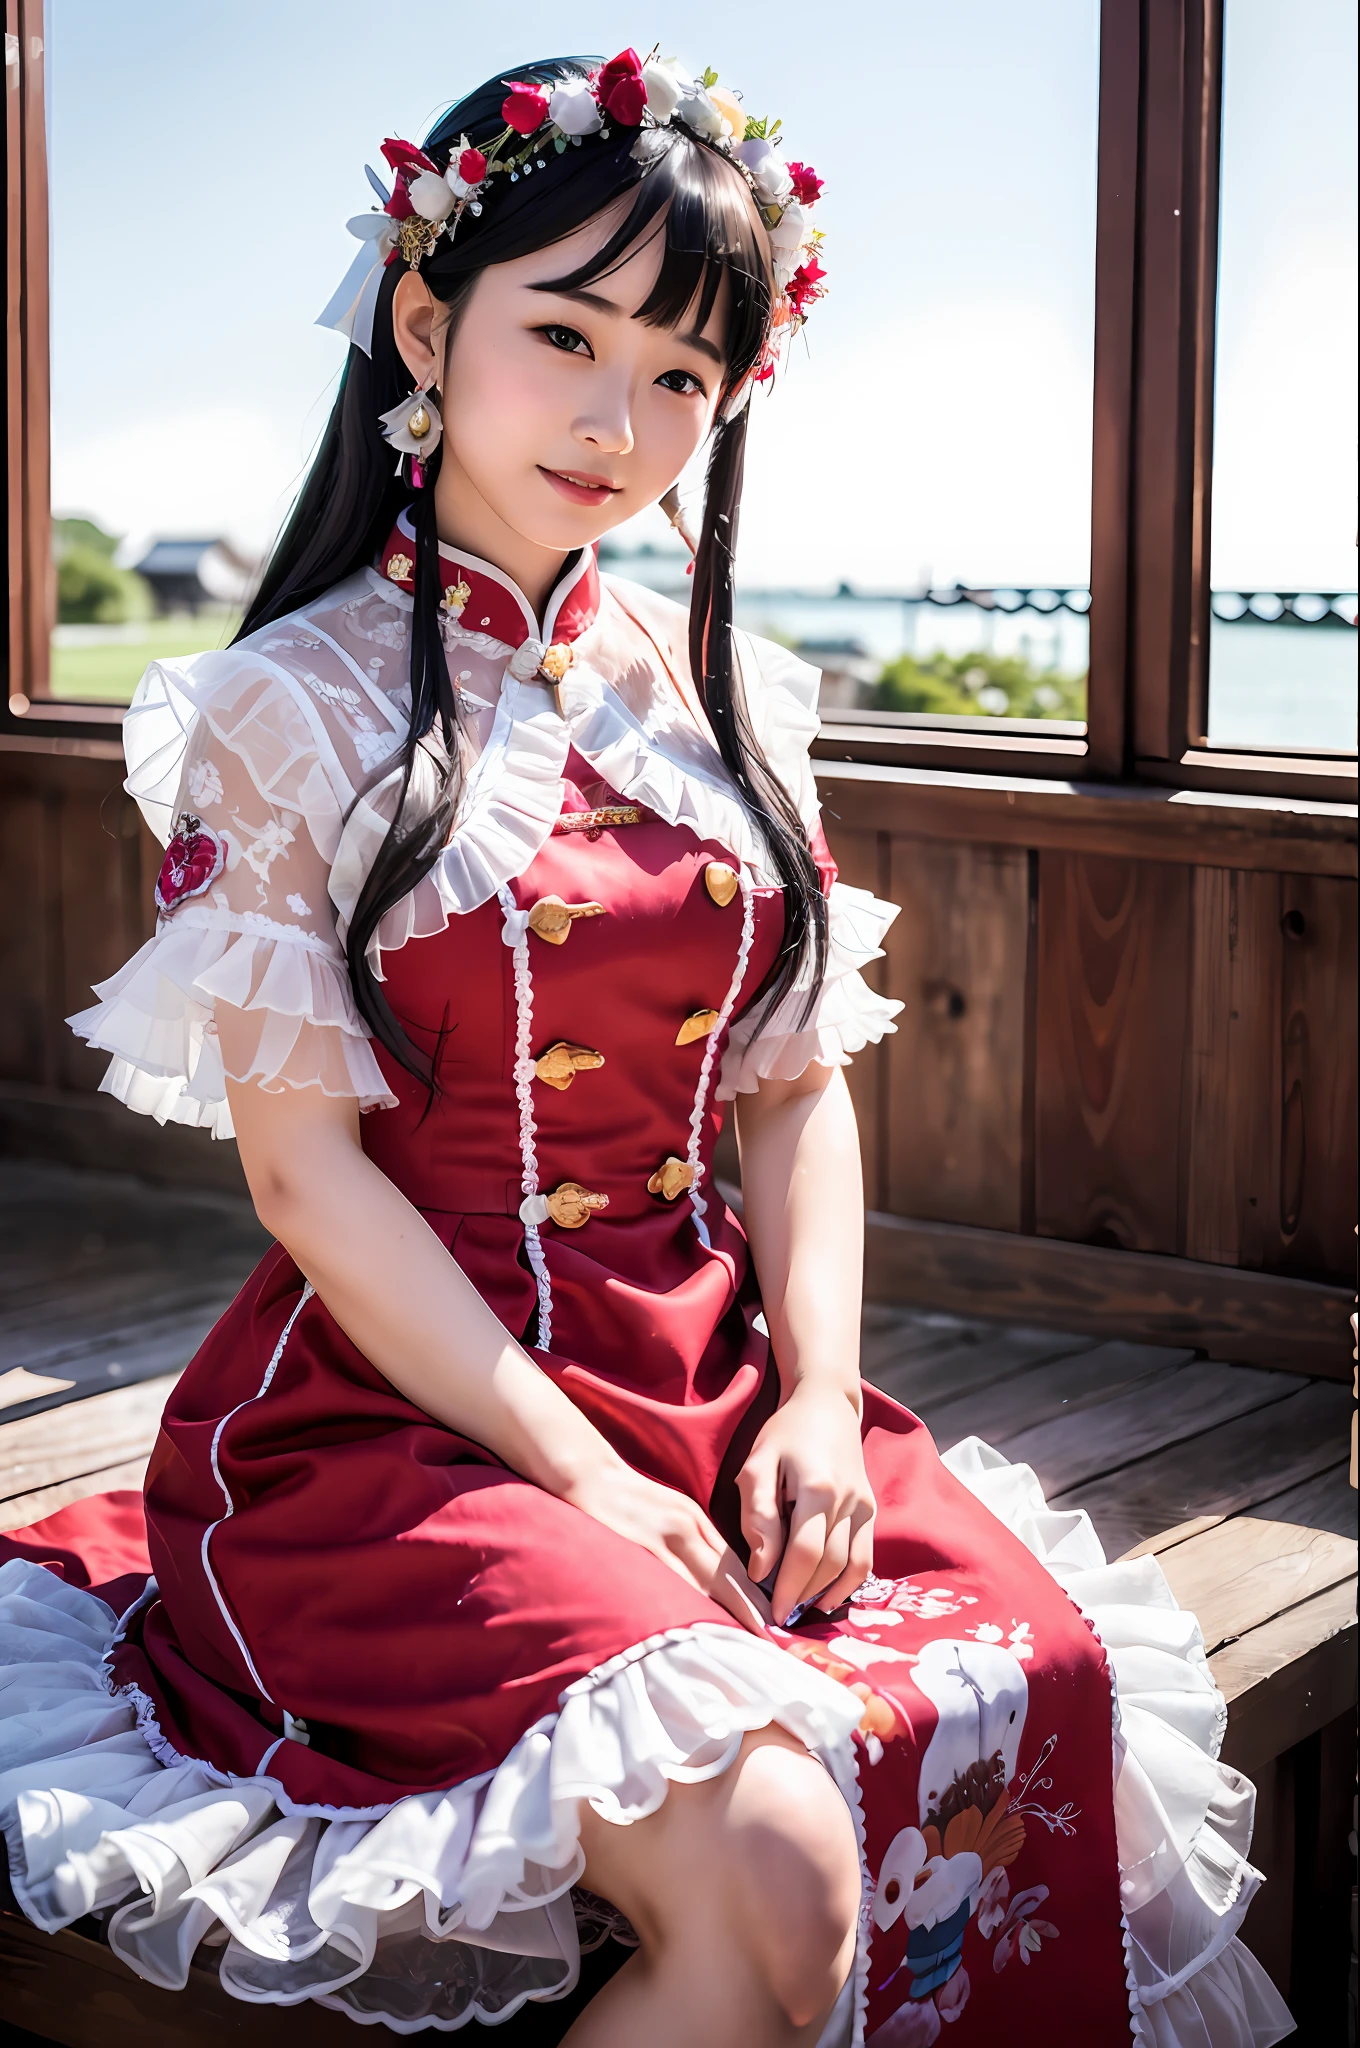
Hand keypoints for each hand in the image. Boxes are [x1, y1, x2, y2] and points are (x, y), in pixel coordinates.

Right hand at [562, 1457, 772, 1636]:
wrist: (591, 1473)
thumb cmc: (630, 1496)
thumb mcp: (672, 1509)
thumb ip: (695, 1538)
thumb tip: (718, 1573)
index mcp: (697, 1519)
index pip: (736, 1563)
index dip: (756, 1595)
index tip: (774, 1622)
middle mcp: (688, 1528)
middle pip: (729, 1576)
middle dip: (753, 1610)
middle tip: (774, 1642)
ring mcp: (666, 1538)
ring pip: (706, 1582)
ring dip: (730, 1613)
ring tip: (750, 1641)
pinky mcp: (642, 1547)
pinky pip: (673, 1582)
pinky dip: (691, 1605)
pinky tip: (703, 1627)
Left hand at [737, 1382, 875, 1624]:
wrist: (827, 1405)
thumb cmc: (785, 1434)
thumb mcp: (758, 1464)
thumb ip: (758, 1516)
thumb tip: (762, 1569)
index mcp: (818, 1488)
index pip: (804, 1553)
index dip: (786, 1588)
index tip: (769, 1612)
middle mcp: (848, 1501)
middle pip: (828, 1565)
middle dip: (801, 1595)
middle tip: (778, 1616)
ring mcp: (864, 1506)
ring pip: (850, 1567)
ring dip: (824, 1594)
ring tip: (798, 1609)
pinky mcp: (871, 1510)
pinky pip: (865, 1558)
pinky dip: (848, 1583)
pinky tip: (825, 1597)